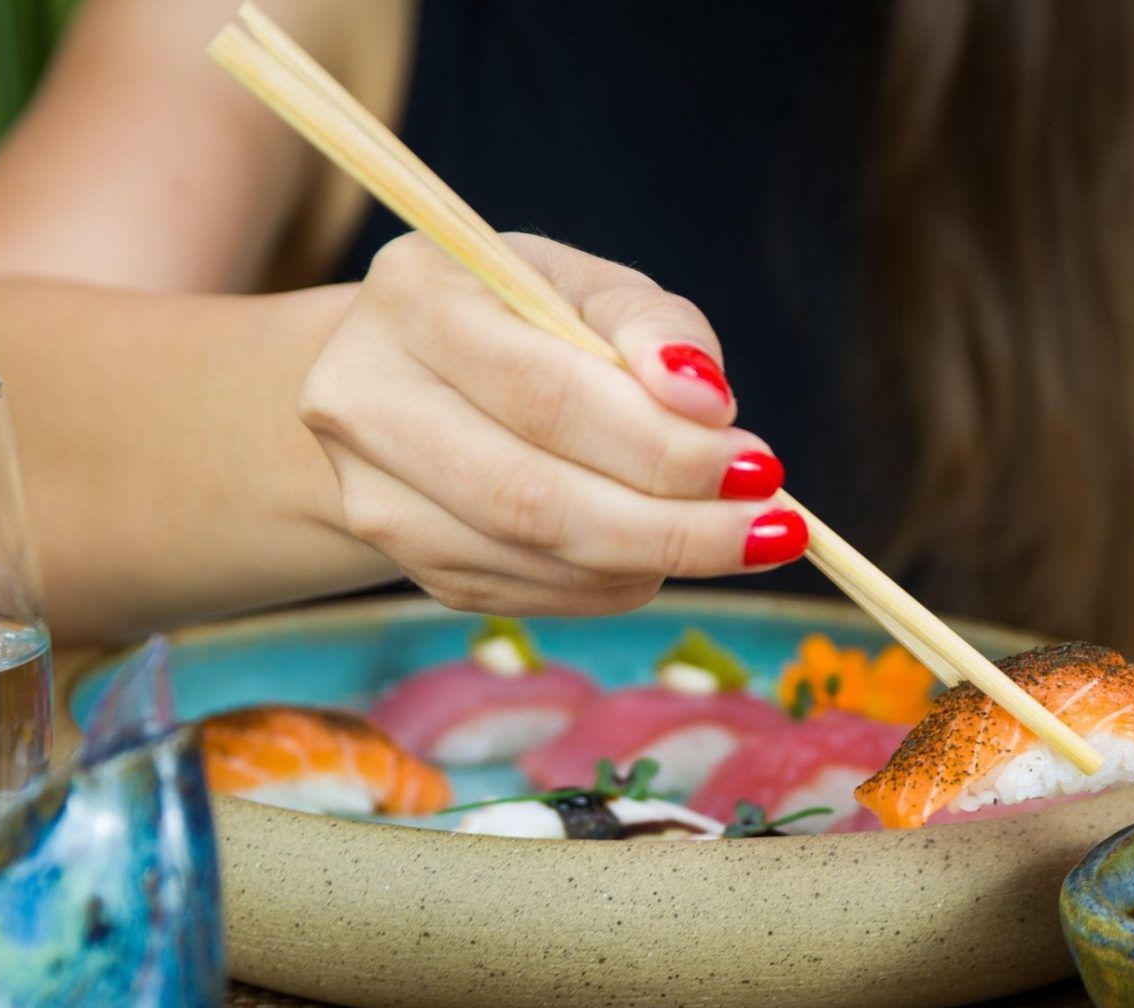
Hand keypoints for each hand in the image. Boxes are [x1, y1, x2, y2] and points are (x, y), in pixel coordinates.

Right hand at [300, 232, 806, 615]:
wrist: (412, 372)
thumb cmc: (520, 316)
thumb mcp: (588, 287)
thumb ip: (653, 327)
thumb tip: (707, 405)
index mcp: (411, 296)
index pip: (545, 393)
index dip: (659, 444)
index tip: (759, 467)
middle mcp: (363, 399)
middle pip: (531, 496)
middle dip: (671, 525)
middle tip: (770, 530)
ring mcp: (373, 494)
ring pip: (533, 558)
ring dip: (654, 560)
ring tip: (735, 538)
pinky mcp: (407, 559)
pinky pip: (530, 594)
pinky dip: (614, 583)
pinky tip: (660, 552)